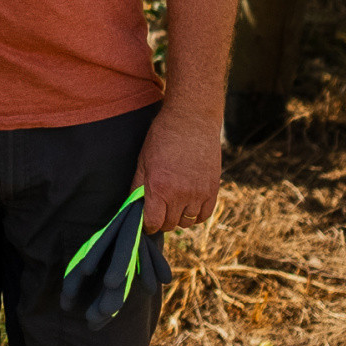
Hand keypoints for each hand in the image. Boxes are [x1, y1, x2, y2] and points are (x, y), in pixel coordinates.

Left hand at [133, 108, 220, 234]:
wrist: (192, 120)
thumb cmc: (162, 137)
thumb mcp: (143, 160)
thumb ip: (138, 186)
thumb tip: (133, 206)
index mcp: (159, 187)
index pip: (153, 223)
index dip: (148, 225)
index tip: (146, 222)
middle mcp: (180, 194)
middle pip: (170, 224)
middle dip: (162, 221)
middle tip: (159, 212)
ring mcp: (198, 193)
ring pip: (187, 222)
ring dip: (179, 218)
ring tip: (173, 206)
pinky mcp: (212, 189)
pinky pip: (204, 215)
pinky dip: (196, 214)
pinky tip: (188, 205)